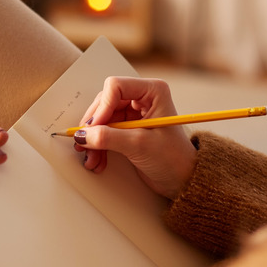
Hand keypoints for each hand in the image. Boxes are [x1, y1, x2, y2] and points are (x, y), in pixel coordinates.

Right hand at [74, 77, 196, 198]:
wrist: (183, 179)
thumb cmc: (174, 158)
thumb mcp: (139, 145)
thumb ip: (109, 138)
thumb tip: (83, 135)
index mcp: (152, 92)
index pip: (116, 87)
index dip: (102, 107)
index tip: (94, 128)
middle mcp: (141, 98)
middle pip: (104, 103)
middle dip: (94, 126)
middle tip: (85, 143)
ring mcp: (133, 113)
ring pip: (101, 119)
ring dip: (93, 139)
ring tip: (91, 157)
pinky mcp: (127, 129)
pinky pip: (104, 131)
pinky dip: (98, 145)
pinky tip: (97, 159)